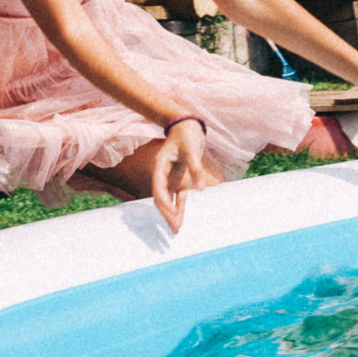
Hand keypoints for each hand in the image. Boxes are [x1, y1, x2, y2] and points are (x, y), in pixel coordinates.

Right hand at [150, 118, 217, 233]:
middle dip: (166, 213)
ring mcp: (171, 178)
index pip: (158, 186)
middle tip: (174, 228)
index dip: (163, 200)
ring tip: (175, 231)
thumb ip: (195, 168)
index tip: (169, 211)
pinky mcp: (180, 179)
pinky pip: (178, 197)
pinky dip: (179, 208)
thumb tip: (199, 188)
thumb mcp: (192, 148)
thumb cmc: (187, 134)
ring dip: (171, 214)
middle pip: (161, 197)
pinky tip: (179, 221)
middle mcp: (163, 174)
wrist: (187, 125)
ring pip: (168, 200)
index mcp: (160, 165)